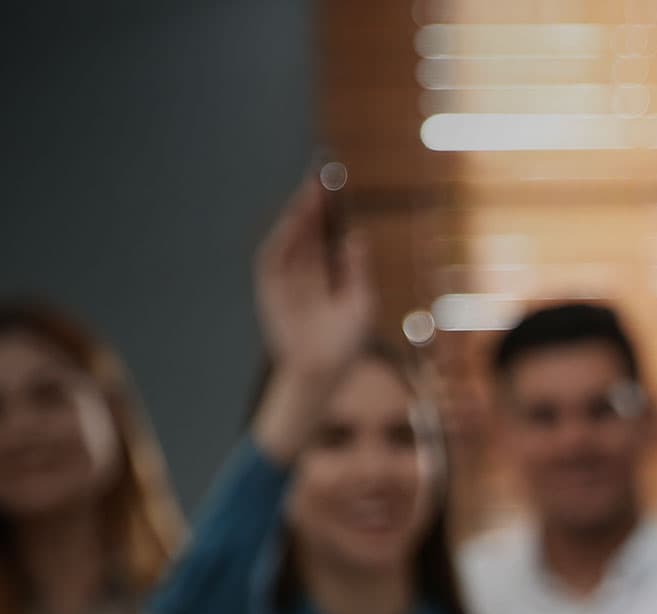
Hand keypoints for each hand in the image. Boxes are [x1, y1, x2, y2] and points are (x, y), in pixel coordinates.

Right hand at [254, 175, 377, 381]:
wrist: (323, 369)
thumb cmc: (345, 339)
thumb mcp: (361, 300)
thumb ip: (357, 268)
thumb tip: (355, 235)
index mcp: (328, 269)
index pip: (327, 231)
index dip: (330, 208)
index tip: (336, 184)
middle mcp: (306, 267)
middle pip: (308, 228)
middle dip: (313, 203)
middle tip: (321, 176)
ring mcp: (287, 276)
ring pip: (291, 237)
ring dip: (298, 214)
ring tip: (310, 193)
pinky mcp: (270, 287)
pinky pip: (273, 257)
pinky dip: (281, 238)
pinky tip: (293, 222)